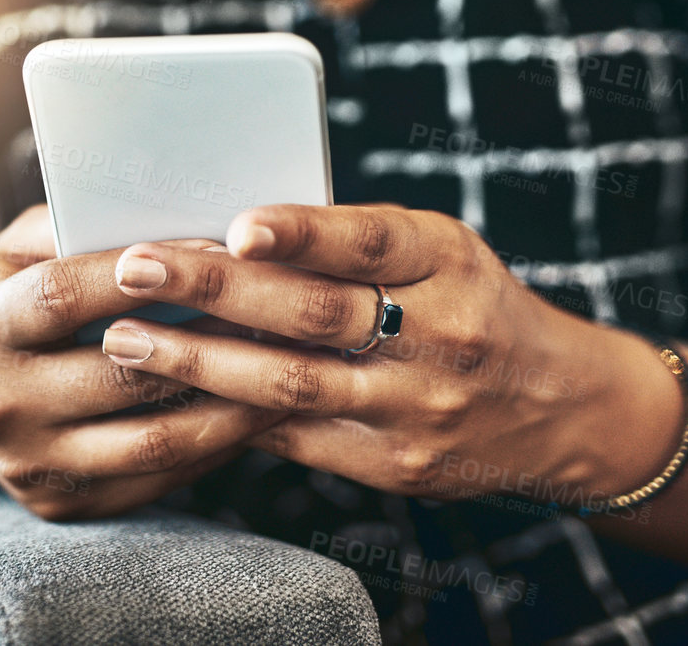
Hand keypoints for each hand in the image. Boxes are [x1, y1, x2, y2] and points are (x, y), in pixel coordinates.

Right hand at [0, 205, 284, 519]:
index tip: (213, 248)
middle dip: (209, 342)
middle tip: (281, 314)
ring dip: (232, 406)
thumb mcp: (15, 250)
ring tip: (289, 371)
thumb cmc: (6, 297)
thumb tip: (162, 208)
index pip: (61, 297)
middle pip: (119, 375)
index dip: (136, 273)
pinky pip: (156, 478)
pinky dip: (215, 446)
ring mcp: (30, 464)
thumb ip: (72, 225)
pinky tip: (258, 414)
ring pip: (151, 439)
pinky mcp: (63, 504)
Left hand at [97, 203, 683, 510]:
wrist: (563, 406)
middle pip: (313, 312)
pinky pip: (296, 437)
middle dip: (213, 289)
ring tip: (124, 337)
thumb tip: (229, 228)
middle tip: (132, 266)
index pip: (371, 241)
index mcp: (449, 261)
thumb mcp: (440, 250)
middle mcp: (440, 334)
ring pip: (291, 384)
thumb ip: (354, 240)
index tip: (238, 222)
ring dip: (197, 359)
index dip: (303, 232)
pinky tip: (168, 393)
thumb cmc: (471, 301)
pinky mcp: (397, 465)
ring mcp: (418, 407)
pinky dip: (228, 413)